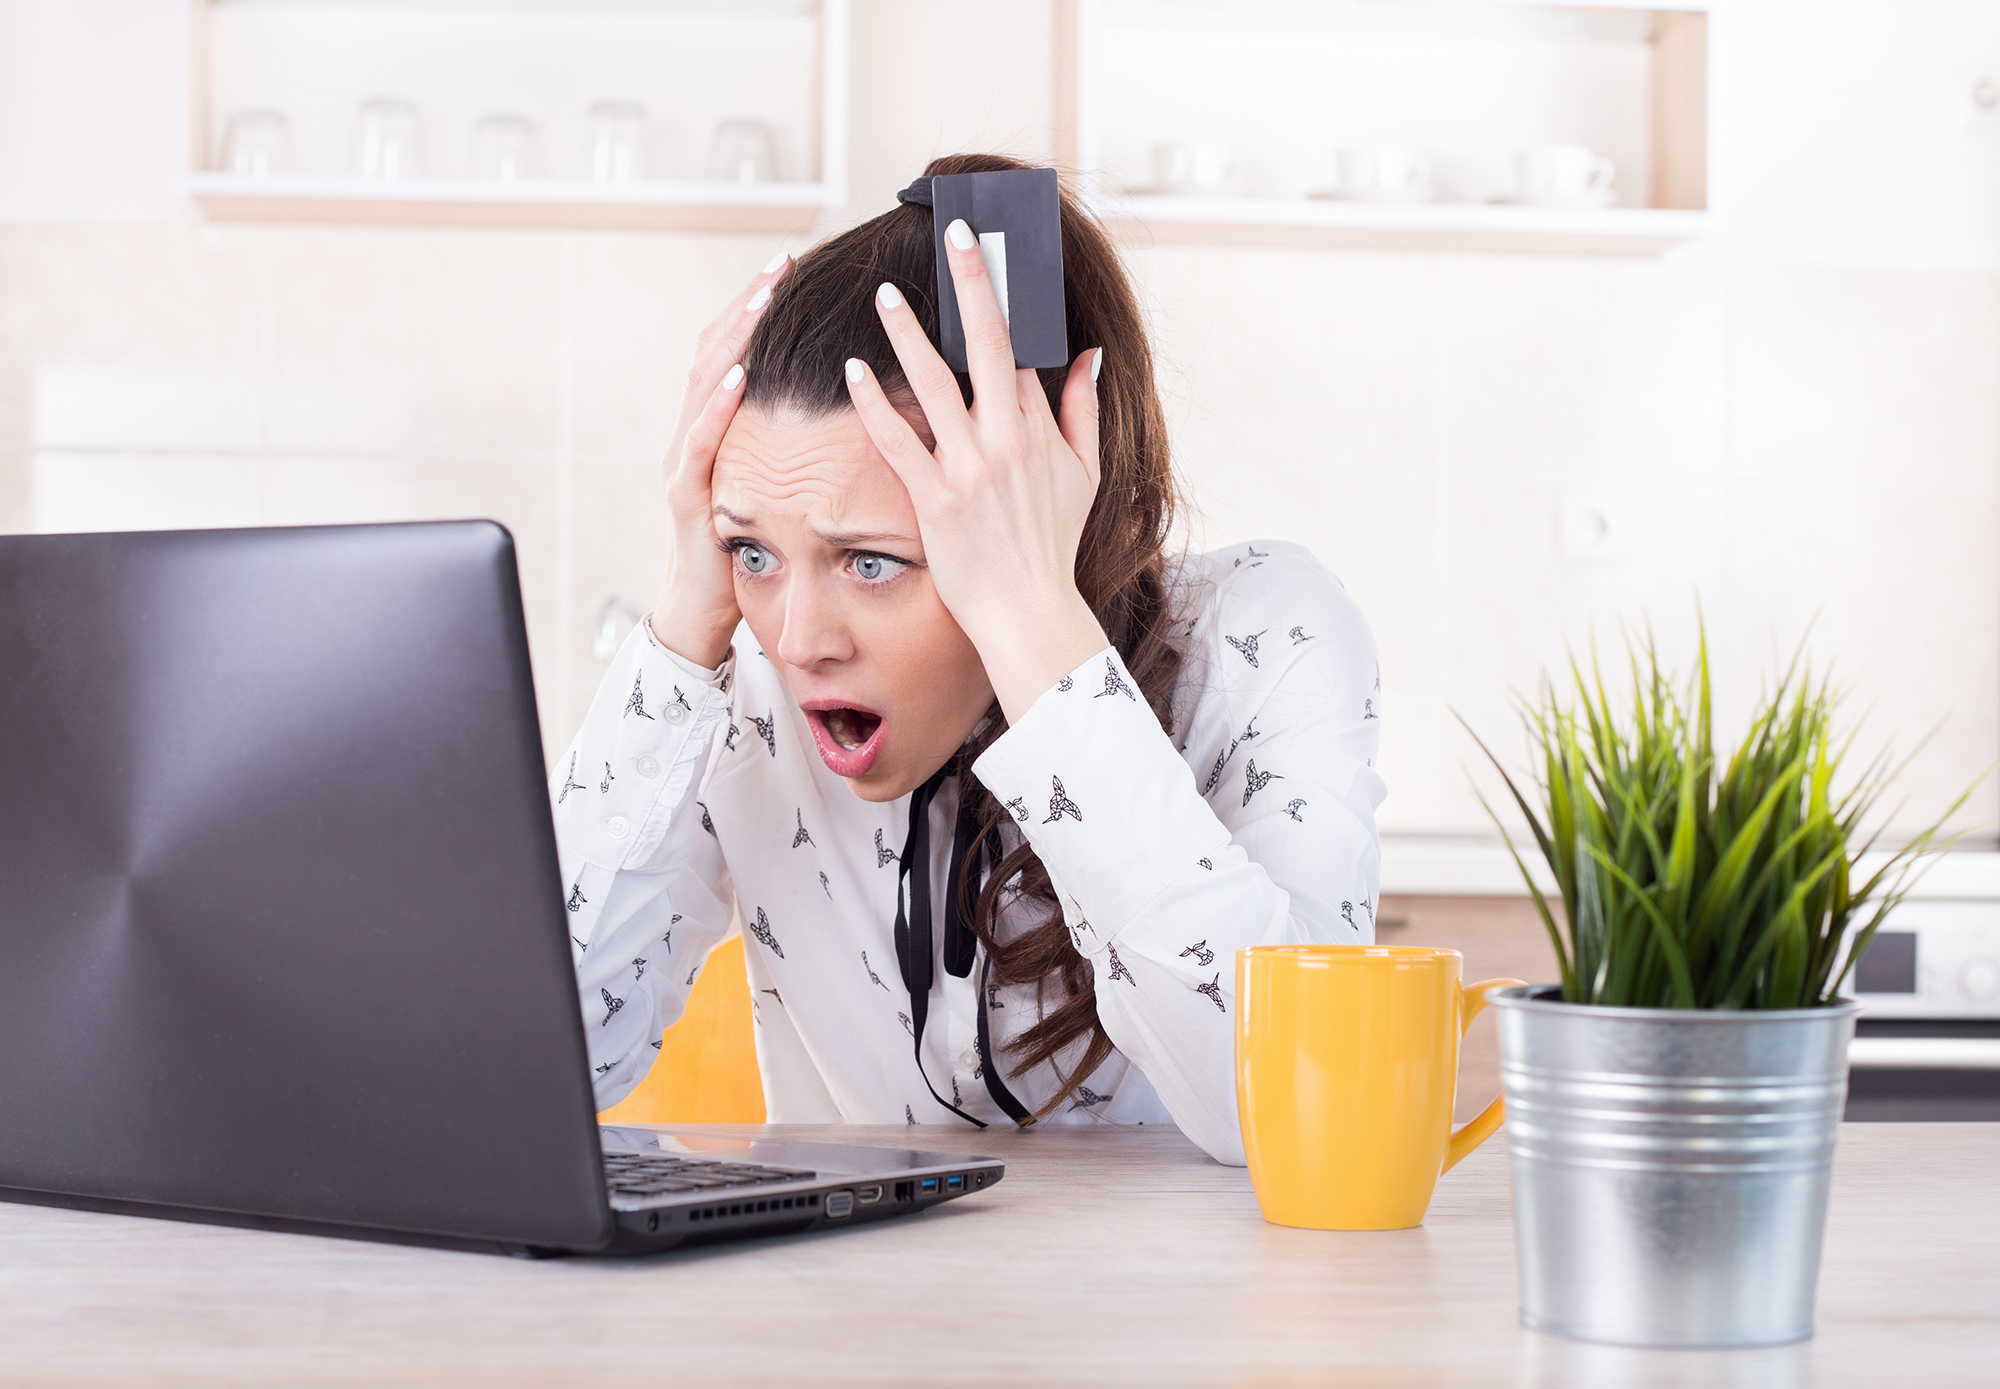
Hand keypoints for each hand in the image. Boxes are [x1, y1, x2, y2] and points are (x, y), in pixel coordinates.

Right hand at [649, 253, 790, 668]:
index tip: (790, 264)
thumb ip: (792, 444)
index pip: (737, 350)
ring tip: (761, 301)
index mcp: (719, 427)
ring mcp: (684, 461)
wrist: (705, 611)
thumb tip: (847, 403)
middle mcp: (693, 433)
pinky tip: (740, 378)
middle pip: (715, 351)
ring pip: (703, 384)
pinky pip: (699, 443)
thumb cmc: (749, 548)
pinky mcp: (686, 496)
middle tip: (779, 264)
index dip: (758, 307)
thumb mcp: (775, 485)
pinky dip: (717, 408)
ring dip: (734, 340)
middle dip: (747, 305)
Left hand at [842, 219, 1108, 724]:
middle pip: (989, 344)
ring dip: (908, 333)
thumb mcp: (1085, 475)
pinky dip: (874, 405)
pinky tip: (853, 370)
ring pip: (935, 384)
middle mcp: (1007, 440)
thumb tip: (1090, 356)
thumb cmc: (1051, 544)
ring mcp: (970, 469)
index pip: (1023, 346)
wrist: (1028, 609)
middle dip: (973, 283)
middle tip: (956, 233)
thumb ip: (1084, 410)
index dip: (1009, 295)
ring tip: (884, 293)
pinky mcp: (935, 500)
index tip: (992, 252)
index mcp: (1040, 429)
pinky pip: (898, 442)